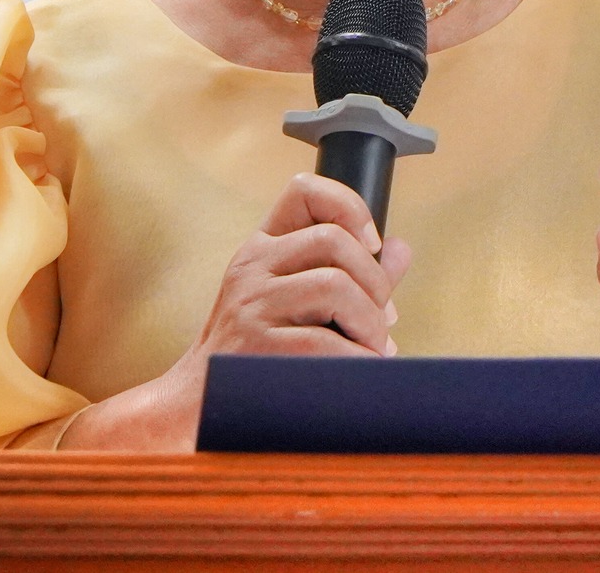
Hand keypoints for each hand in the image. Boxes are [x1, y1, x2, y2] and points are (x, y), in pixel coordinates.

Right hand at [60, 172, 410, 449]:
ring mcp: (252, 306)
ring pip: (336, 286)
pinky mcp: (258, 348)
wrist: (199, 408)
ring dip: (371, 323)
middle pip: (333, 240)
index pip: (304, 191)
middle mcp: (253, 268)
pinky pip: (328, 342)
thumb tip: (399, 249)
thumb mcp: (294, 302)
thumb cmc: (256, 355)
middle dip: (374, 280)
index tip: (370, 243)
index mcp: (263, 249)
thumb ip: (350, 275)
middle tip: (380, 317)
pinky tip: (361, 373)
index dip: (349, 206)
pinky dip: (360, 359)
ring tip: (373, 349)